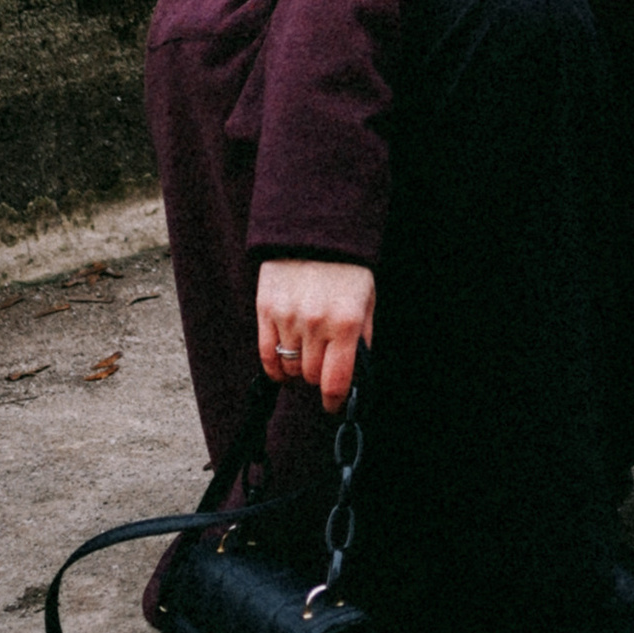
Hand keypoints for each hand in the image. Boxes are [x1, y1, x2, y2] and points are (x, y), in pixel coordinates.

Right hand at [254, 259, 374, 412]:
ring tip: (304, 357)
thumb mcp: (367, 299)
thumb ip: (363, 338)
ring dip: (297, 369)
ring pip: (289, 367)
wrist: (315, 227)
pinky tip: (282, 367)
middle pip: (310, 375)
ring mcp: (288, 317)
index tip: (333, 405)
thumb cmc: (346, 266)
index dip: (334, 401)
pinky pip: (265, 354)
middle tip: (322, 366)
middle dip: (317, 376)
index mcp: (347, 322)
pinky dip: (274, 367)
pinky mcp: (266, 309)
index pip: (335, 381)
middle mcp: (316, 324)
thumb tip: (355, 373)